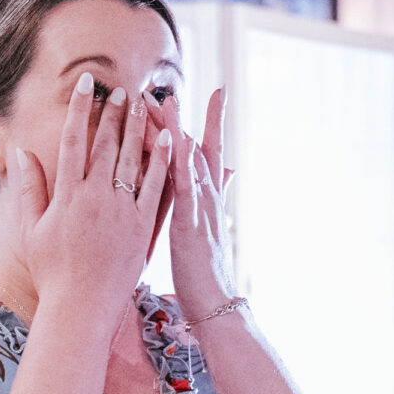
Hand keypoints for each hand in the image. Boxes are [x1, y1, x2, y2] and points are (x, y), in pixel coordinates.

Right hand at [14, 72, 171, 308]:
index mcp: (66, 195)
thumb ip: (29, 188)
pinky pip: (157, 188)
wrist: (81, 306)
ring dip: (141, 129)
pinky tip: (172, 140)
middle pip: (106, 145)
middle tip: (124, 90)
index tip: (87, 85)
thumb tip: (21, 152)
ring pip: (134, 160)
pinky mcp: (142, 226)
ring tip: (148, 104)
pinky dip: (164, 162)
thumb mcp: (32, 229)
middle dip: (115, 114)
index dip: (80, 109)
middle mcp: (94, 198)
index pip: (73, 141)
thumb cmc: (53, 272)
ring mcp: (121, 211)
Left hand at [164, 89, 238, 317]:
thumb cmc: (206, 272)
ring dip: (177, 130)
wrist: (217, 305)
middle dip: (184, 119)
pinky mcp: (191, 225)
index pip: (204, 154)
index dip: (206, 123)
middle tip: (170, 88)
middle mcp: (206, 199)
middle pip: (195, 150)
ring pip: (188, 162)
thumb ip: (218, 195)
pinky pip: (185, 188)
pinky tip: (176, 141)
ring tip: (164, 101)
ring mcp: (201, 210)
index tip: (211, 93)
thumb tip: (229, 170)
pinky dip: (181, 163)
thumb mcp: (210, 228)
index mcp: (206, 200)